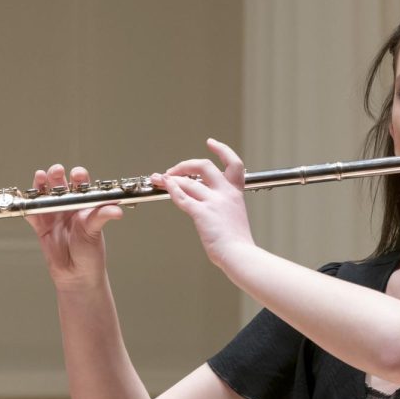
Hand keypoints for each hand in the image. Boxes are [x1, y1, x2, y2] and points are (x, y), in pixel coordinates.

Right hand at [25, 163, 123, 290]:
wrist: (77, 275)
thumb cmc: (90, 253)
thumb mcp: (95, 231)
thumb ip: (102, 216)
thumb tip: (117, 210)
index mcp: (83, 205)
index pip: (80, 184)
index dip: (78, 177)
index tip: (77, 175)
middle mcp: (68, 207)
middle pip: (60, 185)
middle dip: (57, 175)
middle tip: (56, 171)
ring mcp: (54, 216)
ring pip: (44, 195)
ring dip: (41, 185)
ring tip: (40, 177)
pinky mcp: (41, 227)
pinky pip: (32, 213)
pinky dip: (28, 206)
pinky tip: (27, 199)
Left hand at [150, 138, 254, 267]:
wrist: (240, 255)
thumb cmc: (237, 243)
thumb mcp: (235, 217)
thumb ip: (223, 207)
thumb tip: (204, 204)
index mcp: (235, 193)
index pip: (234, 163)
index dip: (222, 150)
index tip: (210, 143)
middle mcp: (225, 193)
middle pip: (204, 166)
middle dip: (185, 165)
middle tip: (173, 170)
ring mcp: (213, 202)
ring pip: (188, 182)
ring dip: (170, 179)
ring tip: (159, 179)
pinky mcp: (202, 213)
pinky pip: (182, 197)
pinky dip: (171, 190)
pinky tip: (164, 187)